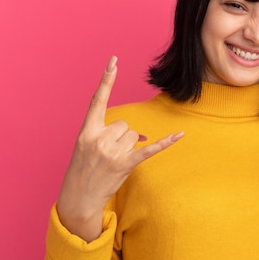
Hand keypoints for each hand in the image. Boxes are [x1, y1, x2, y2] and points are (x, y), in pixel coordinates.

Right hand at [57, 56, 183, 240]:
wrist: (78, 198)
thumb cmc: (83, 170)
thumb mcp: (87, 146)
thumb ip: (108, 133)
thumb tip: (140, 134)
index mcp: (86, 131)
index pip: (98, 100)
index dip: (106, 80)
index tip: (114, 61)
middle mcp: (99, 139)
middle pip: (125, 124)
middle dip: (122, 137)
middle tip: (108, 155)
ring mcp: (111, 152)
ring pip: (134, 135)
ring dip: (130, 146)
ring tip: (114, 162)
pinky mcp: (125, 165)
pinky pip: (149, 150)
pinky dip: (166, 142)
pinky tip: (180, 135)